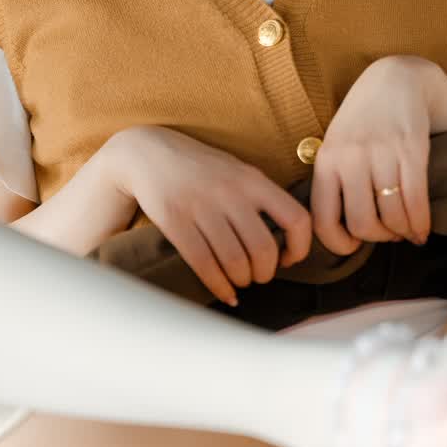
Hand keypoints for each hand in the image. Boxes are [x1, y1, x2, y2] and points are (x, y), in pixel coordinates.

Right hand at [103, 127, 312, 306]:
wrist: (147, 154)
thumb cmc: (200, 169)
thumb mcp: (237, 171)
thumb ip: (261, 198)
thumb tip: (286, 242)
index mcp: (253, 179)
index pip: (296, 219)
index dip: (299, 248)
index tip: (288, 259)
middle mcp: (230, 191)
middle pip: (263, 249)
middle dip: (265, 273)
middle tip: (259, 277)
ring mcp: (201, 206)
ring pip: (234, 261)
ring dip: (241, 281)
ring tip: (240, 281)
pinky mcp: (175, 221)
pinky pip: (204, 264)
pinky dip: (219, 286)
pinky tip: (224, 292)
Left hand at [312, 56, 446, 254]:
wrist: (396, 78)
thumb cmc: (364, 119)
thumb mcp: (336, 145)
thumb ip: (335, 181)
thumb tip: (344, 230)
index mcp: (326, 162)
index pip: (324, 221)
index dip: (340, 245)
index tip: (354, 247)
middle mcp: (350, 159)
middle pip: (363, 224)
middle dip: (380, 239)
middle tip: (389, 236)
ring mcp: (381, 154)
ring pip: (392, 216)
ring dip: (403, 232)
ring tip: (408, 230)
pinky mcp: (411, 149)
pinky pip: (415, 200)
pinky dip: (421, 222)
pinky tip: (423, 228)